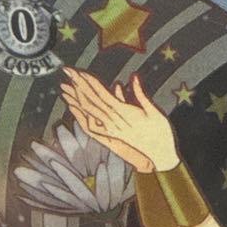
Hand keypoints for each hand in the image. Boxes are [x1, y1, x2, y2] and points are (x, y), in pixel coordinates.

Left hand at [60, 68, 178, 172]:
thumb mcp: (154, 112)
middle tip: (67, 71)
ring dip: (76, 98)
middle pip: (92, 100)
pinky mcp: (112, 134)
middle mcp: (114, 121)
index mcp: (124, 113)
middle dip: (78, 85)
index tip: (78, 71)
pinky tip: (74, 108)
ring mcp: (111, 129)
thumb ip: (141, 94)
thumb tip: (133, 76)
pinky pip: (93, 123)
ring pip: (90, 111)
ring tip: (65, 87)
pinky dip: (82, 114)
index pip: (101, 94)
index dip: (89, 82)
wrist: (160, 156)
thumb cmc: (161, 134)